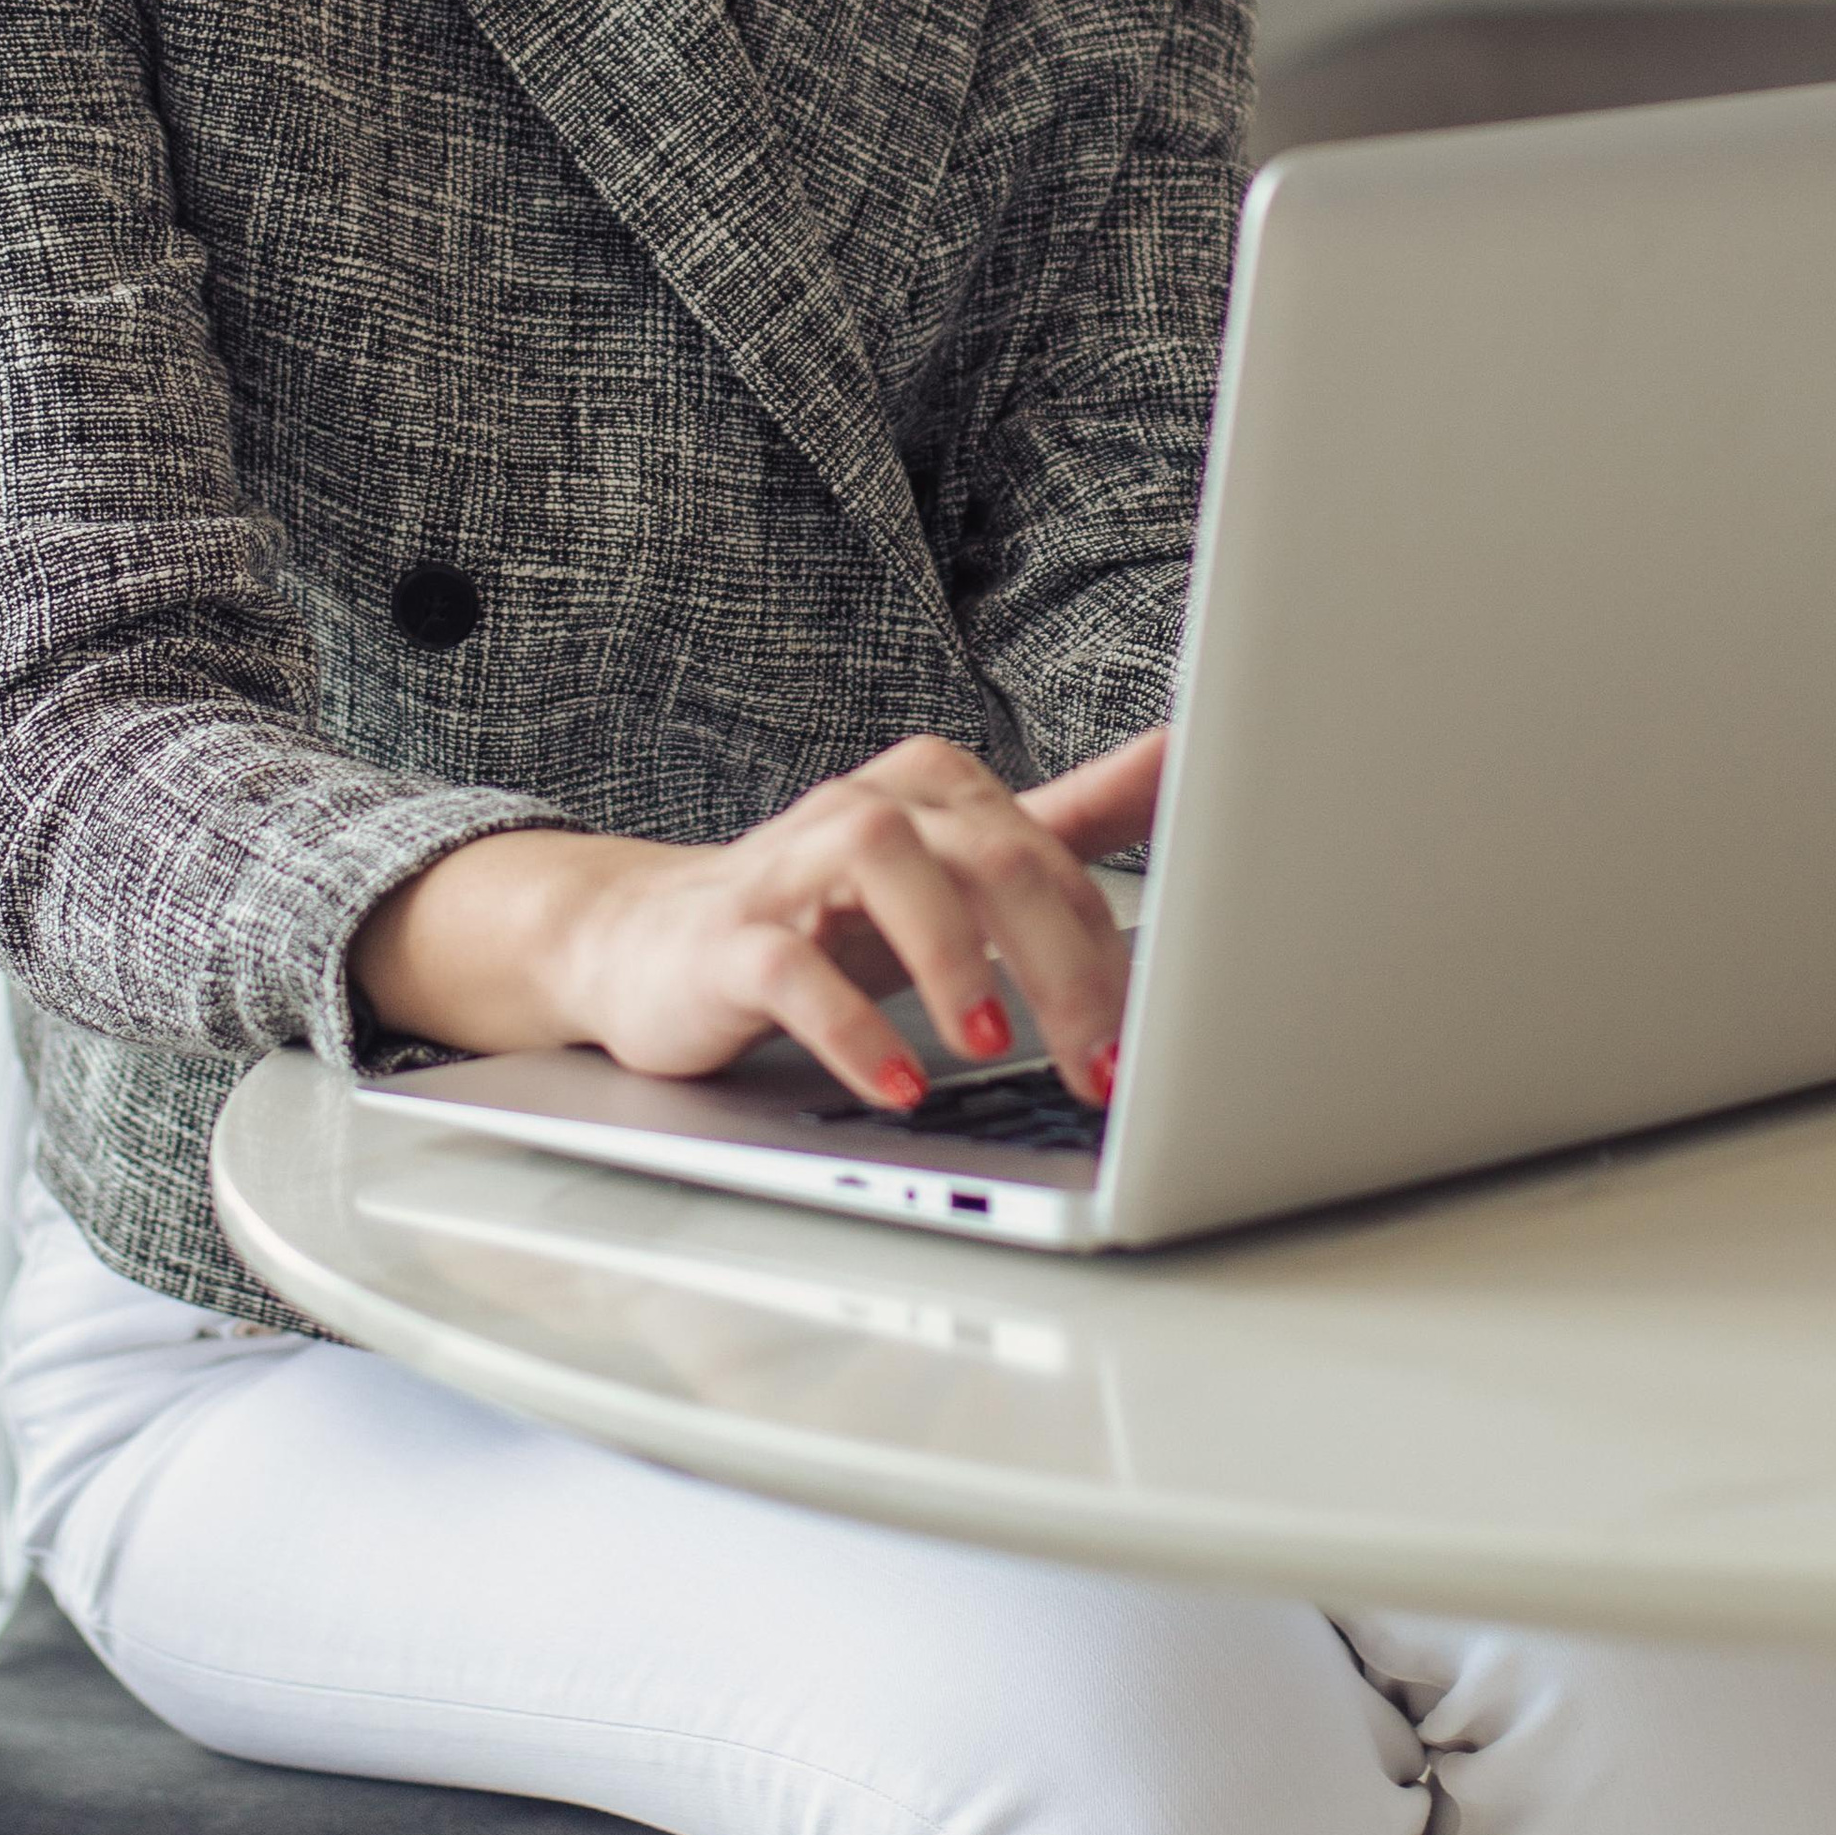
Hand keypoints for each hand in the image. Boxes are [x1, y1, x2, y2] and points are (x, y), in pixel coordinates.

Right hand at [352, 723, 1165, 1113]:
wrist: (649, 942)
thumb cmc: (825, 911)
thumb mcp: (957, 864)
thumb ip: (1070, 816)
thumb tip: (1185, 751)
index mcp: (936, 790)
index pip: (1051, 855)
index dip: (1114, 949)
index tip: (1170, 1038)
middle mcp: (870, 809)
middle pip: (988, 853)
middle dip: (1062, 964)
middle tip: (1105, 1065)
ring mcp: (790, 868)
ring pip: (886, 868)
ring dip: (951, 957)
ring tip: (992, 1040)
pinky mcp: (728, 939)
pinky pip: (789, 966)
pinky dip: (850, 1026)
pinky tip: (899, 1083)